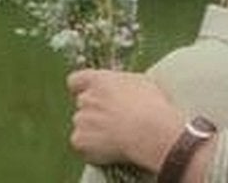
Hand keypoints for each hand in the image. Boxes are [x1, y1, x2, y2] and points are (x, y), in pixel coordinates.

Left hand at [67, 69, 182, 170]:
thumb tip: (121, 88)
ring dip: (94, 129)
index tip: (91, 93)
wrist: (149, 132)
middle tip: (114, 119)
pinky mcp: (80, 141)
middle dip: (95, 110)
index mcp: (100, 81)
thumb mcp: (141, 83)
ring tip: (117, 135)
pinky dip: (92, 148)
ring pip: (83, 125)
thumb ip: (122, 83)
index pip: (76, 80)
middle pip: (83, 104)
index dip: (81, 87)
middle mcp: (86, 98)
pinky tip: (111, 148)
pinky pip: (82, 144)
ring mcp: (81, 120)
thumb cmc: (151, 106)